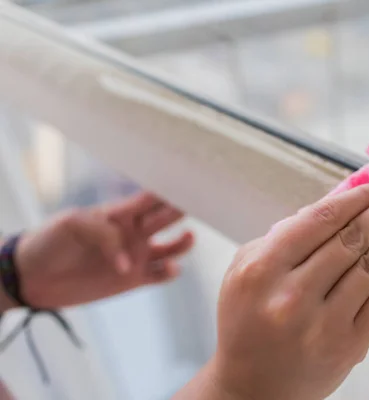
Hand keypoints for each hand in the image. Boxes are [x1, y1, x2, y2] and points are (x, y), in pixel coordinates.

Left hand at [13, 192, 193, 308]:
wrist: (33, 276)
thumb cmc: (50, 241)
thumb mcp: (72, 224)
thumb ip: (104, 231)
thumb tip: (128, 258)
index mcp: (120, 214)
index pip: (151, 199)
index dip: (170, 190)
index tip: (191, 182)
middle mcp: (134, 232)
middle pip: (167, 218)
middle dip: (184, 209)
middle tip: (205, 204)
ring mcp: (136, 256)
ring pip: (171, 247)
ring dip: (183, 243)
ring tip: (187, 238)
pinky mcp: (133, 280)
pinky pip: (161, 275)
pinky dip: (170, 272)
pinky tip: (171, 268)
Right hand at [177, 182, 368, 399]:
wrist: (252, 387)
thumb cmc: (247, 323)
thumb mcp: (246, 271)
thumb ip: (283, 236)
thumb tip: (338, 203)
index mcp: (263, 268)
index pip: (322, 218)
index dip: (360, 196)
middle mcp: (293, 293)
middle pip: (355, 237)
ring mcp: (323, 321)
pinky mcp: (348, 344)